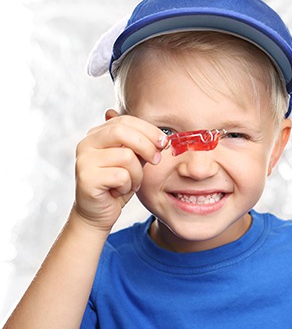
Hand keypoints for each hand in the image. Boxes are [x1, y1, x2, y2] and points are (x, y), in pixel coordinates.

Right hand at [73, 114, 166, 231]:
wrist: (98, 214)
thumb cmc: (117, 185)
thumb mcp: (132, 161)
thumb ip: (141, 146)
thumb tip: (162, 137)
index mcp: (97, 134)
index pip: (125, 120)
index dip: (148, 129)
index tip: (164, 142)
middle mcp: (87, 143)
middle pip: (123, 131)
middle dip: (147, 145)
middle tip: (157, 160)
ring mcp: (84, 160)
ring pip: (126, 156)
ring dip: (137, 174)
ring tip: (131, 183)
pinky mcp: (87, 178)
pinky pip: (121, 176)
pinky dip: (127, 186)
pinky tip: (118, 192)